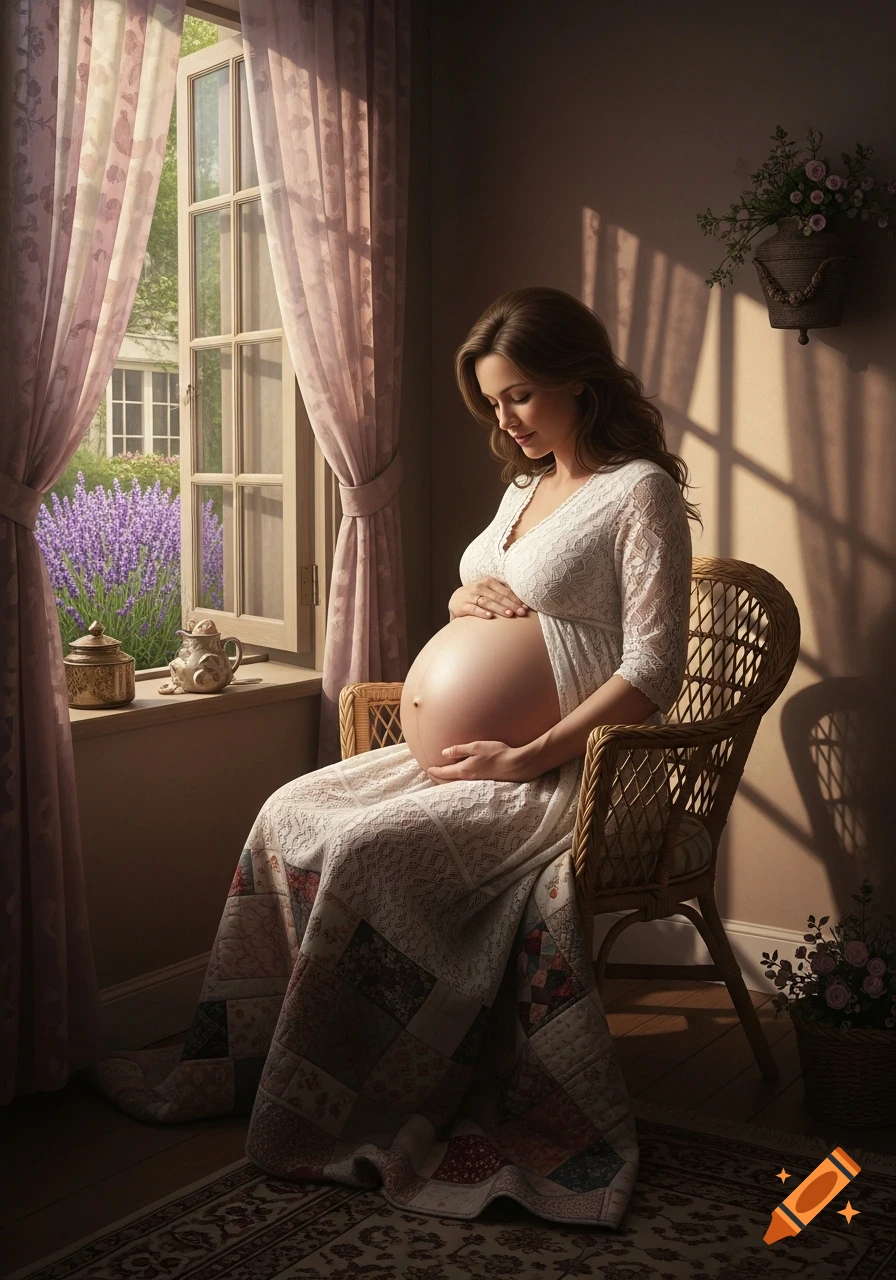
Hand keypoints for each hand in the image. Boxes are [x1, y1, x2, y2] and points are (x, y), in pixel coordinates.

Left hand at [426, 740, 541, 783]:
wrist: (516, 765)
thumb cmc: (497, 753)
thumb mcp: (477, 747)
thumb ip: (459, 750)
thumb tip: (444, 753)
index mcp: (464, 770)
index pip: (443, 773)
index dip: (434, 771)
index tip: (428, 769)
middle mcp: (467, 779)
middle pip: (447, 782)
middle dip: (437, 779)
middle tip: (430, 775)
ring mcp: (475, 783)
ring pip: (455, 785)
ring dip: (445, 782)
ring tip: (440, 779)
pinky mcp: (482, 784)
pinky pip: (463, 786)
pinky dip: (455, 784)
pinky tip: (458, 780)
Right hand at [448, 577, 529, 619]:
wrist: (456, 599)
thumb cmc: (478, 595)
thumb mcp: (489, 590)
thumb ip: (502, 593)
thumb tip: (523, 601)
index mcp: (488, 582)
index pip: (505, 591)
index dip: (516, 599)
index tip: (525, 607)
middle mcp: (479, 587)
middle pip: (498, 597)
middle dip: (511, 605)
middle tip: (521, 612)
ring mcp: (471, 596)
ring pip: (487, 602)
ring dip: (499, 608)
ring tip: (509, 614)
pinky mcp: (463, 606)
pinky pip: (474, 609)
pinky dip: (482, 612)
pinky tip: (490, 617)